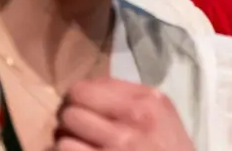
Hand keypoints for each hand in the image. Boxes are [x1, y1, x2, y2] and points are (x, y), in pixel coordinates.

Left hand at [52, 78, 193, 150]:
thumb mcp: (162, 115)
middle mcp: (133, 118)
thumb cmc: (169, 149)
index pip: (88, 87)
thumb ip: (129, 98)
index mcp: (148, 100)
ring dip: (66, 142)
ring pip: (63, 134)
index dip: (77, 99)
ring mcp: (117, 146)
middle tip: (77, 130)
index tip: (83, 110)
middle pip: (71, 108)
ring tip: (80, 146)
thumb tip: (86, 91)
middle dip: (69, 120)